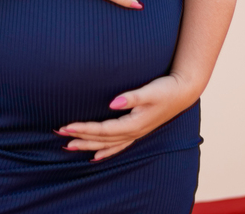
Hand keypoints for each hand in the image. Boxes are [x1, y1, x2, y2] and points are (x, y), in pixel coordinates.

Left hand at [56, 74, 197, 160]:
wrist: (185, 92)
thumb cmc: (167, 89)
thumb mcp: (151, 91)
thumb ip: (133, 97)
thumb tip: (113, 102)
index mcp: (134, 124)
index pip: (103, 130)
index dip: (84, 129)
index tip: (66, 126)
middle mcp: (133, 132)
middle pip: (101, 139)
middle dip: (80, 137)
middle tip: (59, 135)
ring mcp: (135, 133)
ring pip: (107, 144)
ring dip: (88, 145)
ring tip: (68, 146)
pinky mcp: (138, 130)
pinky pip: (117, 146)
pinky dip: (105, 151)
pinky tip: (95, 155)